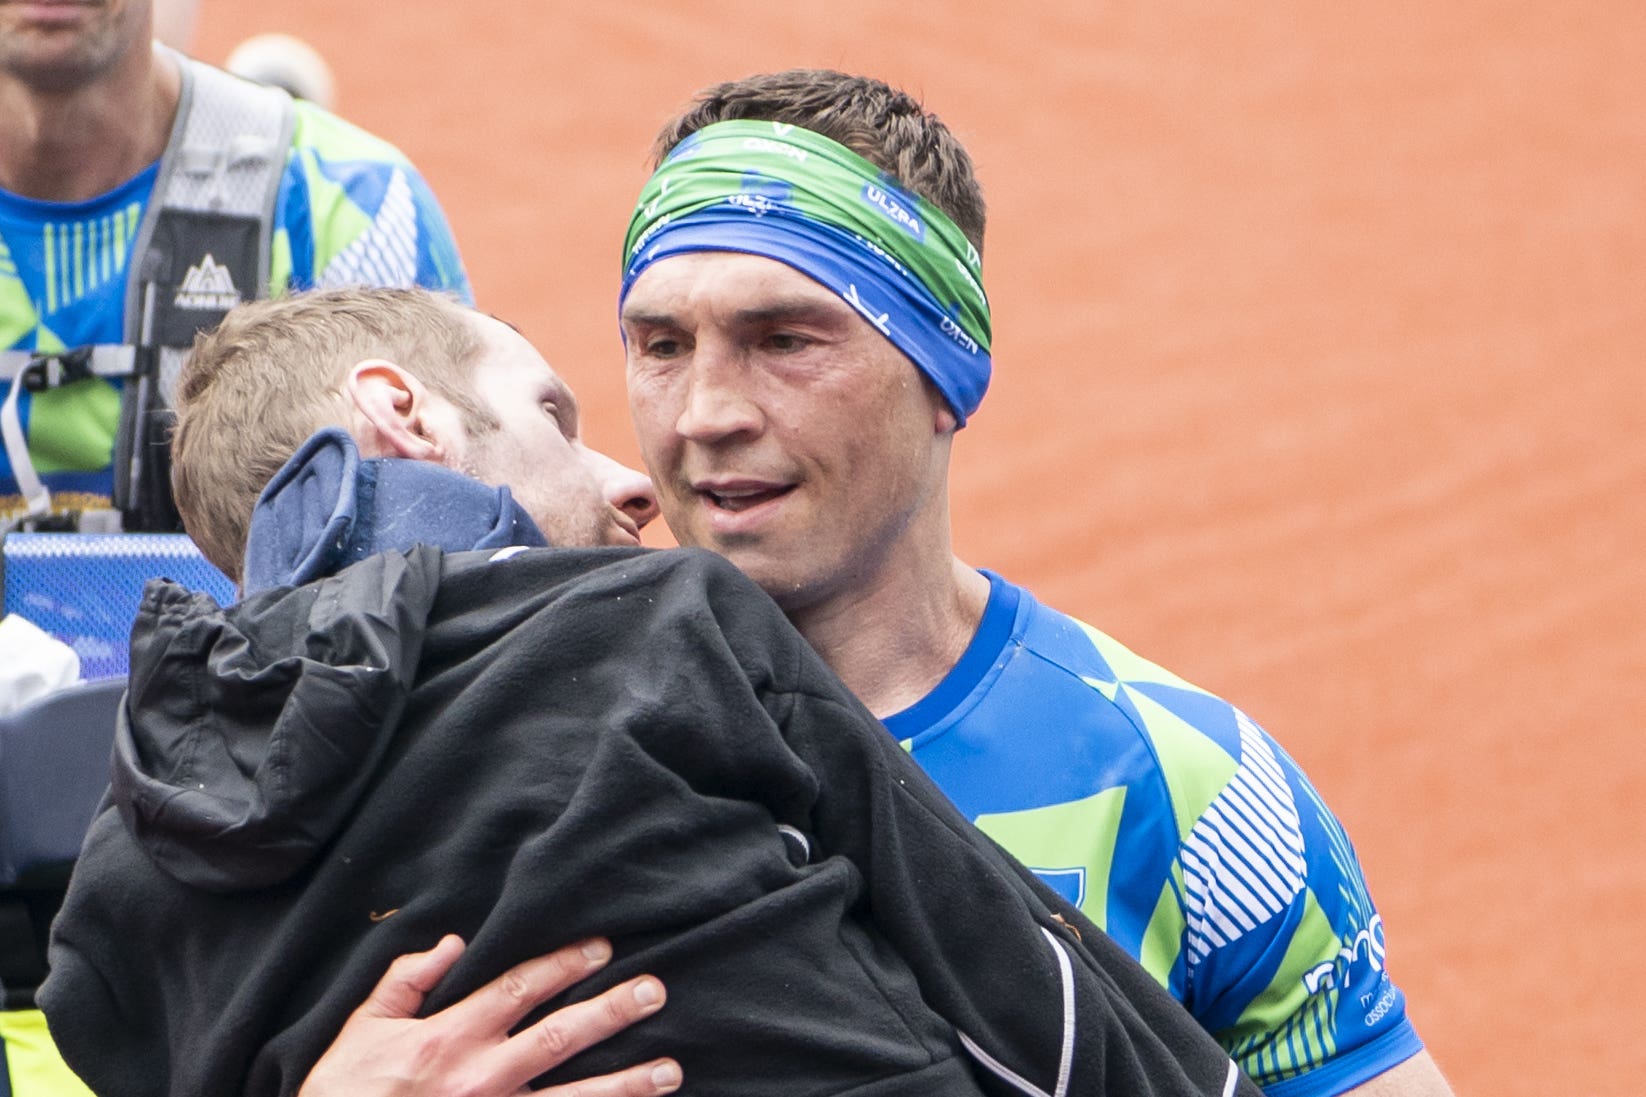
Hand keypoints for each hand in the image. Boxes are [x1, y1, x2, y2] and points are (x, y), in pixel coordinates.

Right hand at [299, 935, 679, 1096]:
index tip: (602, 948)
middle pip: (561, 1037)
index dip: (564, 964)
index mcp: (449, 1038)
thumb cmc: (342, 1095)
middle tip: (656, 991)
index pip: (519, 989)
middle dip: (612, 1012)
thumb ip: (405, 981)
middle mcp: (480, 1077)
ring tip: (671, 1070)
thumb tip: (451, 943)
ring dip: (626, 1085)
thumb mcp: (362, 1030)